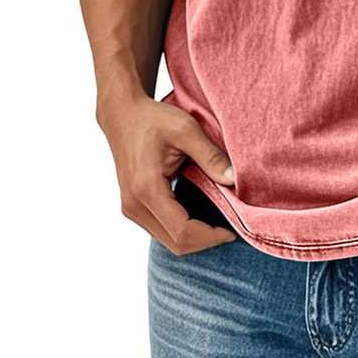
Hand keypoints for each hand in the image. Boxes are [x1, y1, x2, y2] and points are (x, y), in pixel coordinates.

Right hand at [98, 91, 237, 254]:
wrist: (122, 114)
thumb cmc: (152, 119)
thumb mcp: (186, 129)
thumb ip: (210, 156)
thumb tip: (234, 180)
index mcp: (147, 189)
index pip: (182, 231)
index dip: (210, 236)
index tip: (233, 230)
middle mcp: (134, 205)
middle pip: (175, 243)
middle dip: (206, 241)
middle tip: (231, 229)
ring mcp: (131, 208)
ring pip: (168, 240)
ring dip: (195, 237)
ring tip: (220, 222)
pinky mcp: (133, 206)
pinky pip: (161, 229)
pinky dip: (183, 229)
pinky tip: (202, 215)